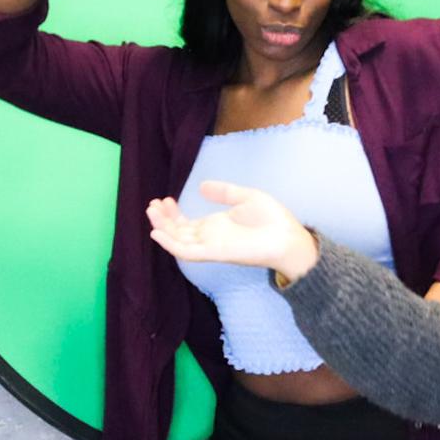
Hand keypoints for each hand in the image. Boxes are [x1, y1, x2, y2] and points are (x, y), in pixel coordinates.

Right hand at [146, 181, 317, 283]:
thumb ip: (223, 192)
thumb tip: (201, 186)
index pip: (186, 223)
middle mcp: (210, 237)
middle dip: (163, 219)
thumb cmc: (271, 219)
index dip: (172, 213)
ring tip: (151, 212)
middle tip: (152, 204)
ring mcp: (210, 246)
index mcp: (216, 226)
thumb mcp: (245, 197)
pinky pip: (187, 252)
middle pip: (178, 231)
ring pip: (178, 240)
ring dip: (162, 228)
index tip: (164, 199)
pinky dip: (171, 244)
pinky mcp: (214, 253)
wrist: (288, 237)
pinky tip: (158, 232)